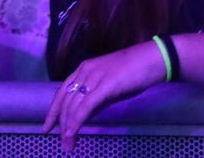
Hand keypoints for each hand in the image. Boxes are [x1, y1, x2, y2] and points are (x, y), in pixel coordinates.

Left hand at [44, 42, 165, 152]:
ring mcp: (95, 77)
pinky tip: (72, 133)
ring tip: (68, 145)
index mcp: (85, 68)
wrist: (155, 58)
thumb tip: (87, 113)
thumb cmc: (137, 70)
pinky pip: (85, 107)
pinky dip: (76, 122)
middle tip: (63, 144)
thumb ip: (97, 95)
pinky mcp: (105, 85)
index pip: (62, 92)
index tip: (47, 127)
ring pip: (73, 106)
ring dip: (68, 128)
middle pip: (65, 101)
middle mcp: (85, 71)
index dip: (53, 111)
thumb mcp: (111, 82)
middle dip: (61, 125)